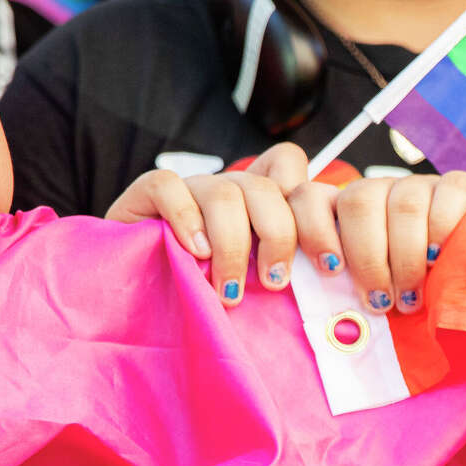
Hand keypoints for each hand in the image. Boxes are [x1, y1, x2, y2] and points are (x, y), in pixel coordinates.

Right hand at [104, 143, 307, 305]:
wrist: (137, 299)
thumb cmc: (205, 296)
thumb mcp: (254, 286)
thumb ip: (282, 273)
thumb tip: (328, 285)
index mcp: (259, 203)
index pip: (290, 166)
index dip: (310, 207)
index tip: (325, 262)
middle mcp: (229, 189)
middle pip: (265, 188)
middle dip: (277, 237)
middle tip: (274, 282)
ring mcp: (190, 189)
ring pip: (223, 192)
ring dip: (232, 245)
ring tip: (230, 290)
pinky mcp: (148, 195)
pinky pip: (168, 186)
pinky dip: (185, 219)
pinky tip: (194, 253)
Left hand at [287, 171, 465, 313]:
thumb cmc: (413, 303)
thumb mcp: (373, 299)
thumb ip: (346, 295)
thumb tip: (327, 320)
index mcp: (344, 214)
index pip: (311, 198)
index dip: (313, 230)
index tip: (330, 270)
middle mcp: (378, 192)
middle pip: (358, 200)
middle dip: (368, 258)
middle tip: (380, 301)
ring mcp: (418, 185)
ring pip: (403, 202)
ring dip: (406, 257)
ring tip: (412, 297)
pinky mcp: (460, 187)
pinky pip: (446, 195)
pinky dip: (441, 231)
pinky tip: (440, 259)